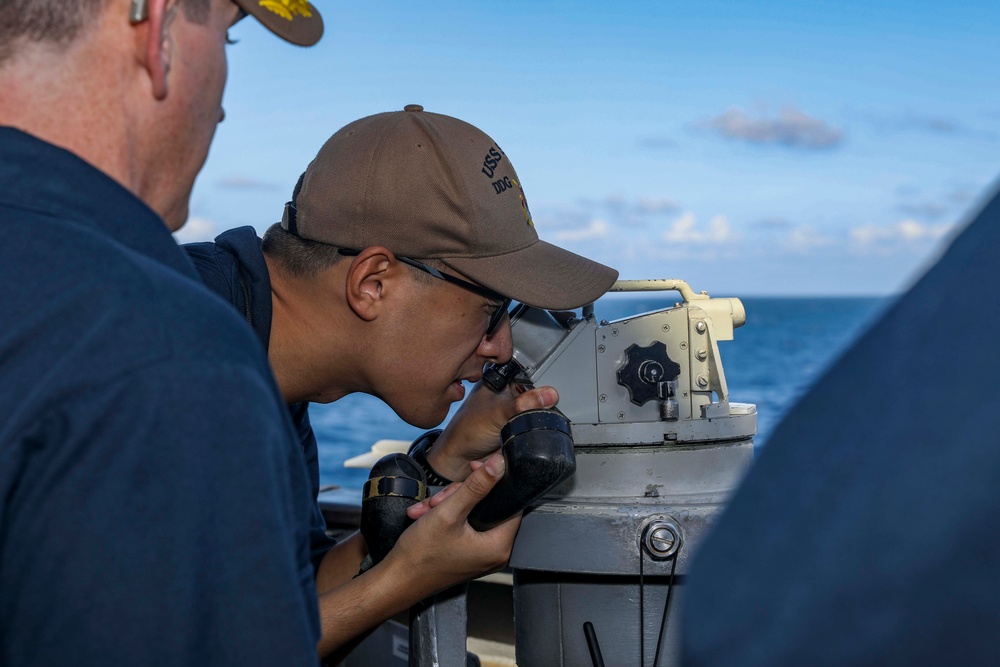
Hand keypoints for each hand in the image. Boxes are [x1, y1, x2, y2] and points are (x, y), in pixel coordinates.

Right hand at [381, 452, 521, 599]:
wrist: (396, 580)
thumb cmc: (420, 556)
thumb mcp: (448, 513)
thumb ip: (476, 487)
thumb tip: (498, 465)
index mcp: (498, 546)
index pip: (512, 504)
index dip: (494, 483)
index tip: (476, 471)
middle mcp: (494, 552)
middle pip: (488, 507)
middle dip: (460, 495)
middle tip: (440, 498)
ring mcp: (479, 554)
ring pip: (472, 513)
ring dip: (448, 504)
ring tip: (427, 509)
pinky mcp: (466, 553)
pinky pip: (462, 525)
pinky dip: (445, 517)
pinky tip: (425, 515)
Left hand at [427, 383, 558, 480]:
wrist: (459, 463)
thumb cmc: (465, 433)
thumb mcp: (498, 413)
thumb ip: (524, 404)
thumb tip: (549, 394)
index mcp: (498, 383)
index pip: (526, 375)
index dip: (537, 383)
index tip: (545, 393)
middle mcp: (505, 398)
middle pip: (533, 397)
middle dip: (536, 408)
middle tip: (527, 417)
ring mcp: (511, 416)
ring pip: (534, 415)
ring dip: (533, 424)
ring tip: (520, 430)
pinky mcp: (516, 433)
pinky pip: (532, 432)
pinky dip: (531, 437)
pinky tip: (524, 439)